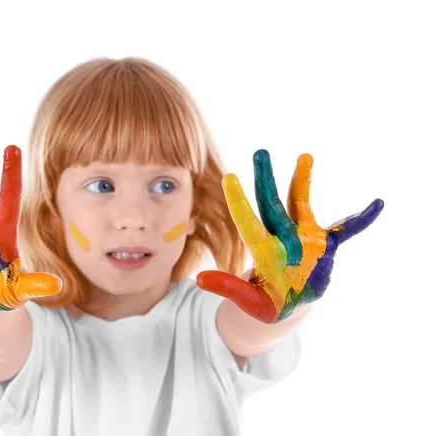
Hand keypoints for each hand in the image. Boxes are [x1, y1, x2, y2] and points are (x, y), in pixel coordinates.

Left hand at [196, 149, 383, 323]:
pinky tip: (376, 204)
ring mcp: (305, 239)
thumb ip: (229, 288)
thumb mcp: (249, 300)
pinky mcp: (325, 246)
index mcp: (264, 251)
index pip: (248, 222)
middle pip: (273, 204)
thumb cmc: (267, 302)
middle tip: (260, 152)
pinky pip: (346, 229)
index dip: (239, 202)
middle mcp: (283, 238)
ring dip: (303, 182)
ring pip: (302, 204)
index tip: (228, 178)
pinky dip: (361, 219)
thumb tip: (198, 281)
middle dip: (267, 179)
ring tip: (304, 156)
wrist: (290, 304)